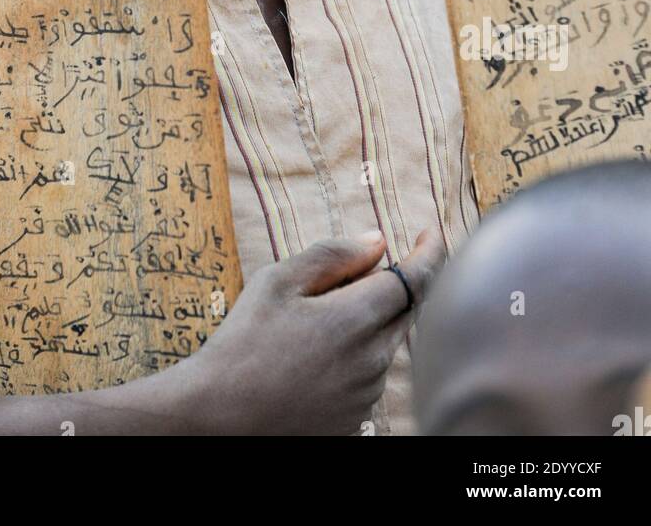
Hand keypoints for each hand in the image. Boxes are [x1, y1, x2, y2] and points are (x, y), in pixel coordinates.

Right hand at [186, 230, 444, 435]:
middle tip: (360, 272)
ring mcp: (366, 394)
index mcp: (354, 320)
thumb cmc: (242, 343)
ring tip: (315, 322)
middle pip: (406, 310)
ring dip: (372, 321)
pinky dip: (358, 354)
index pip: (414, 278)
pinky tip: (315, 356)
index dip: (429, 252)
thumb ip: (332, 256)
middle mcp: (371, 361)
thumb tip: (377, 241)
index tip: (431, 233)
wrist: (220, 417)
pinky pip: (370, 375)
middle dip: (397, 284)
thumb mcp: (277, 281)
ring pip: (387, 343)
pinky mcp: (356, 418)